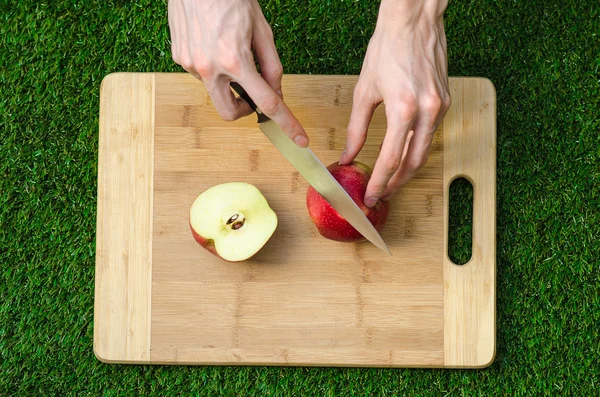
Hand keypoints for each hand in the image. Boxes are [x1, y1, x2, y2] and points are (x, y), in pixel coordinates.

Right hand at [168, 0, 307, 146]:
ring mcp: (191, 65)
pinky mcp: (180, 58)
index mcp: (236, 60)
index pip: (267, 103)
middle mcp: (210, 68)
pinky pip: (201, 75)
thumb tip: (276, 92)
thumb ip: (272, 66)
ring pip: (215, 93)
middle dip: (244, 110)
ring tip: (229, 53)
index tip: (299, 140)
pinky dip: (212, 69)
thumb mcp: (262, 30)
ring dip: (227, 85)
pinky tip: (213, 45)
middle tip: (252, 93)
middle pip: (231, 113)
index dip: (286, 123)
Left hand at [339, 0, 449, 205]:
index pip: (390, 160)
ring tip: (391, 179)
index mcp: (403, 110)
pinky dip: (417, 148)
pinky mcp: (447, 101)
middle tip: (382, 194)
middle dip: (397, 183)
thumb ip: (356, 129)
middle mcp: (427, 111)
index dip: (380, 183)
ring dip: (408, 169)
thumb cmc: (388, 49)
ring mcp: (441, 107)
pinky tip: (404, 153)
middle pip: (413, 163)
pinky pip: (431, 133)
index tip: (371, 197)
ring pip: (425, 151)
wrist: (414, 21)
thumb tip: (348, 155)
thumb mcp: (365, 91)